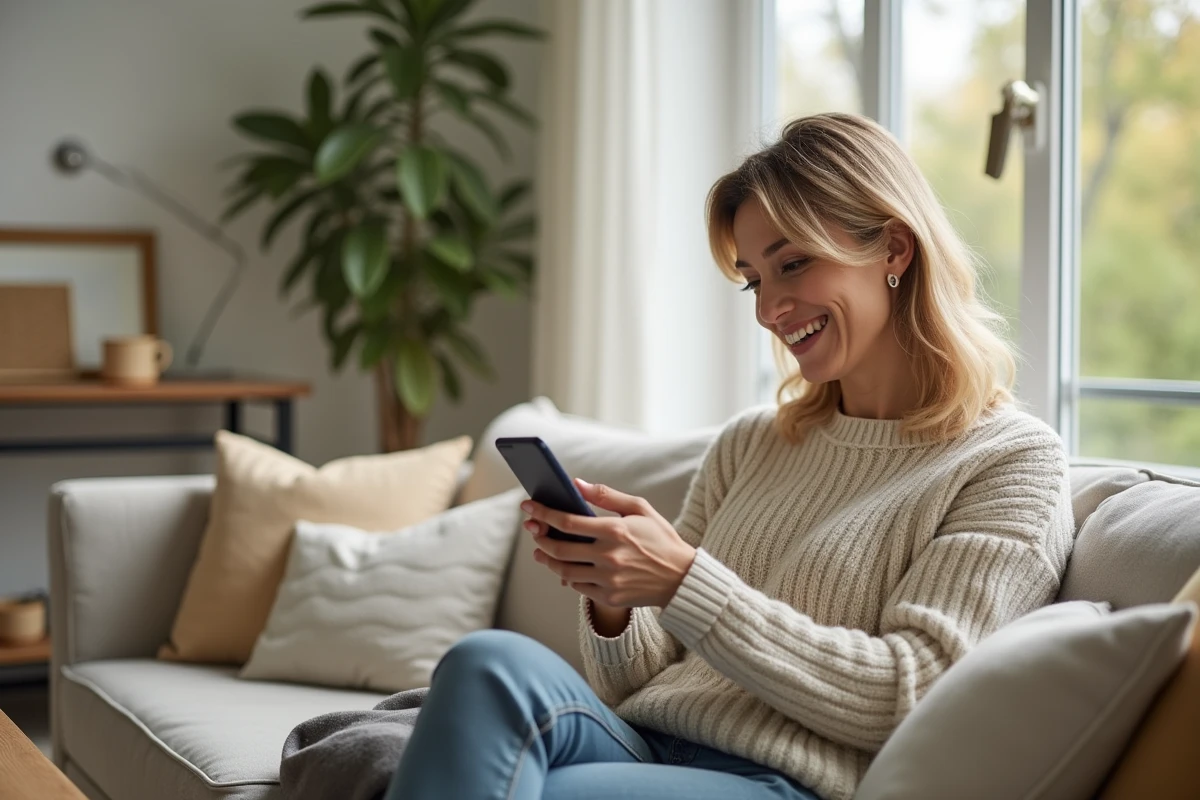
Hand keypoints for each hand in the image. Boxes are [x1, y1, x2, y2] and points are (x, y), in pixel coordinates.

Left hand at [521, 479, 696, 608]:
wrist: (682, 578)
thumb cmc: (660, 538)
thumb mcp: (639, 508)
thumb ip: (606, 495)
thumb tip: (575, 484)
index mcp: (614, 530)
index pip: (567, 521)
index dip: (543, 513)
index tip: (528, 506)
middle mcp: (608, 556)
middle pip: (558, 547)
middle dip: (539, 536)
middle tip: (532, 530)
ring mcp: (608, 579)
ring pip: (563, 570)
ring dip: (547, 559)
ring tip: (541, 551)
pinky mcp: (610, 596)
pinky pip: (578, 586)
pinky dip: (567, 576)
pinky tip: (564, 567)